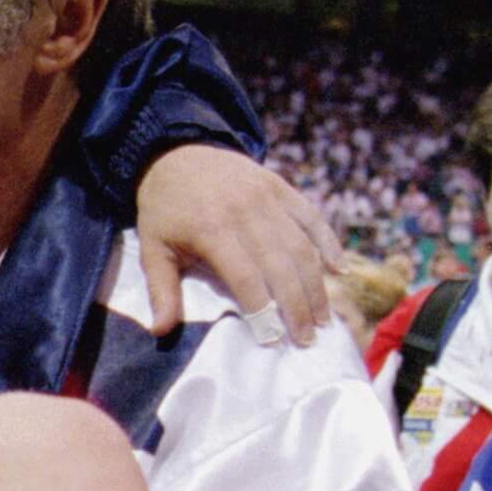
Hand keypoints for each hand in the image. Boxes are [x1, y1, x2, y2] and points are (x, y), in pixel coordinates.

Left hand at [136, 144, 338, 343]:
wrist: (177, 151)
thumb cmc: (165, 208)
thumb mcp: (152, 248)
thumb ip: (161, 290)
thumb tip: (160, 331)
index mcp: (211, 229)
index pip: (245, 278)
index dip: (262, 311)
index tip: (272, 339)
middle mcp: (245, 212)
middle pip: (281, 266)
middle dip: (297, 307)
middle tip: (307, 339)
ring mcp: (267, 197)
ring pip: (301, 246)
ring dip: (315, 285)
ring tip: (322, 318)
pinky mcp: (281, 187)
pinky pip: (312, 217)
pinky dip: (329, 243)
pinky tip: (339, 270)